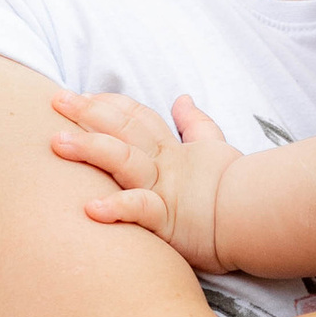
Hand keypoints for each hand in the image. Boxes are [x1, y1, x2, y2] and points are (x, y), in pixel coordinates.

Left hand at [49, 87, 241, 268]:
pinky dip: (118, 208)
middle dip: (88, 113)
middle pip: (122, 130)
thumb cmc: (235, 186)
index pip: (137, 117)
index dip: (109, 104)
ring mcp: (164, 190)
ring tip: (57, 142)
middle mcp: (163, 165)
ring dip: (90, 149)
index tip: (82, 96)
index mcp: (171, 150)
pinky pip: (141, 211)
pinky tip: (91, 209)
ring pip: (124, 160)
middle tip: (56, 100)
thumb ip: (196, 124)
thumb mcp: (215, 147)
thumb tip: (183, 99)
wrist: (259, 218)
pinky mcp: (169, 220)